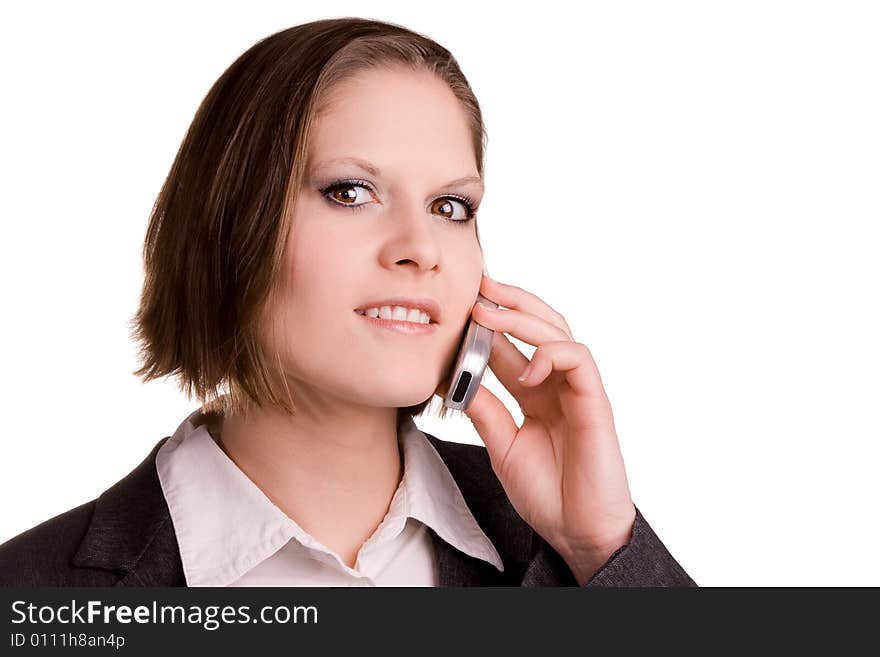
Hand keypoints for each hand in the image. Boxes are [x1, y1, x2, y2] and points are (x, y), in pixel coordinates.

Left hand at [463, 274, 636, 583]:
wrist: (577, 532)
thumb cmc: (547, 493)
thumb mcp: (503, 446)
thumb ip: (486, 409)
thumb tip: (454, 376)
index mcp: (535, 393)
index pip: (512, 346)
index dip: (488, 324)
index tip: (459, 305)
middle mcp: (557, 385)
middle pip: (539, 326)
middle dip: (509, 302)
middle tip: (477, 287)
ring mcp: (578, 390)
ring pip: (558, 332)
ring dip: (522, 317)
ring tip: (486, 311)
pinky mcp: (595, 402)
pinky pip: (579, 359)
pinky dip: (550, 354)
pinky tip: (526, 369)